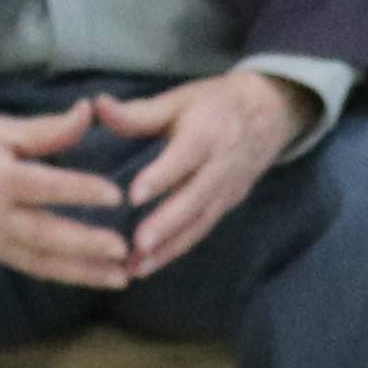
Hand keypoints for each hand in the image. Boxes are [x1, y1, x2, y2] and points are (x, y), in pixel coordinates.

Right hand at [0, 104, 140, 288]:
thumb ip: (45, 129)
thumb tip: (88, 111)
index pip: (43, 187)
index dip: (80, 190)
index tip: (117, 195)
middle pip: (43, 234)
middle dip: (84, 245)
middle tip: (124, 249)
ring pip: (39, 261)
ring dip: (81, 272)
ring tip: (120, 277)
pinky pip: (30, 267)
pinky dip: (62, 275)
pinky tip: (93, 278)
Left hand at [88, 67, 320, 272]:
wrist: (270, 114)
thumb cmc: (214, 105)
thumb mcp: (179, 100)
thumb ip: (138, 112)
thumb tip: (97, 105)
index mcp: (208, 132)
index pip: (186, 156)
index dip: (162, 176)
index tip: (135, 196)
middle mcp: (222, 164)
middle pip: (196, 198)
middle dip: (168, 224)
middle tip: (138, 245)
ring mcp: (227, 188)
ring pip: (200, 222)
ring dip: (169, 247)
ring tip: (136, 268)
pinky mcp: (227, 204)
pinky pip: (202, 229)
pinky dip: (176, 249)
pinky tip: (148, 265)